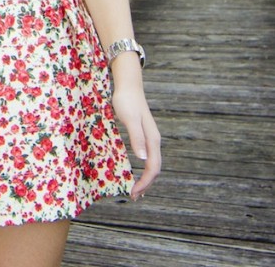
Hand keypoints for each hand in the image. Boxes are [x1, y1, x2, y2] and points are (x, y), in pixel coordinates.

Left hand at [112, 75, 161, 200]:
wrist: (128, 85)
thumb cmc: (127, 101)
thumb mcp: (130, 119)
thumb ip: (137, 137)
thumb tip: (143, 158)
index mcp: (152, 140)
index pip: (153, 167)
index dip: (145, 182)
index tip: (133, 192)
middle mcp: (154, 141)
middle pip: (155, 168)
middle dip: (146, 184)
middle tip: (133, 196)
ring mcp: (150, 138)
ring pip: (152, 164)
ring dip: (145, 178)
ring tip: (136, 190)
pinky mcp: (143, 135)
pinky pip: (147, 157)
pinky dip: (143, 169)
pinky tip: (135, 171)